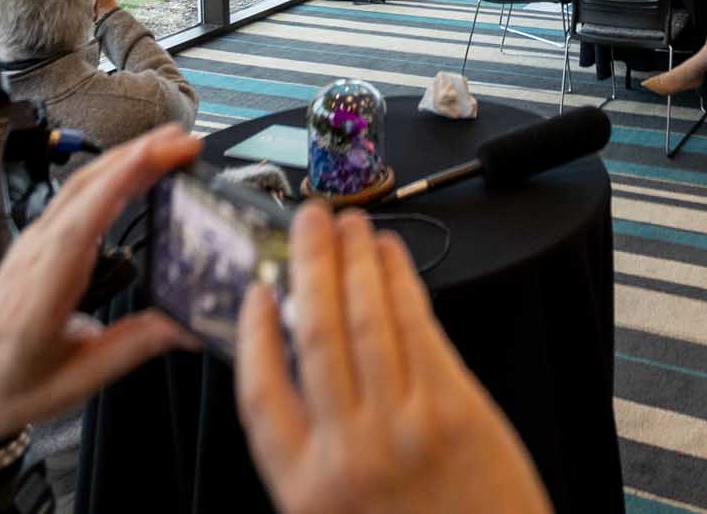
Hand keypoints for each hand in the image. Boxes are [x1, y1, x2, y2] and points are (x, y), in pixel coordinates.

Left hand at [0, 129, 203, 485]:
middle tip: (187, 142)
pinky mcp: (35, 242)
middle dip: (135, 156)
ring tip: (172, 146)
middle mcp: (31, 259)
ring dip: (125, 158)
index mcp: (39, 298)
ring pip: (78, 187)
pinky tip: (136, 170)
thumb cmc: (8, 386)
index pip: (81, 226)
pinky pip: (75, 197)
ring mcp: (30, 245)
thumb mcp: (80, 379)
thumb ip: (137, 345)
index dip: (120, 184)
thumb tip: (192, 323)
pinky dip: (111, 173)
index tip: (158, 156)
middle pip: (83, 190)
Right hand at [235, 207, 551, 513]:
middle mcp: (348, 452)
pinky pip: (419, 328)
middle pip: (315, 334)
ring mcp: (402, 427)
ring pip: (366, 320)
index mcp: (304, 487)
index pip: (260, 392)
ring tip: (348, 223)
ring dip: (354, 260)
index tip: (255, 293)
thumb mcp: (335, 513)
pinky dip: (400, 283)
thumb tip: (299, 364)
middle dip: (309, 265)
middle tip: (306, 221)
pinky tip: (390, 258)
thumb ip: (313, 453)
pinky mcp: (454, 410)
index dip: (252, 332)